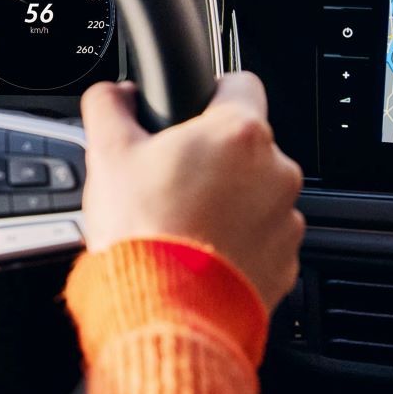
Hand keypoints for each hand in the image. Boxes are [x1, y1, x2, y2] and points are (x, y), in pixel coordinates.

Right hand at [80, 73, 304, 310]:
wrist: (163, 310)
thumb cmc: (141, 230)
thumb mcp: (107, 153)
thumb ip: (109, 105)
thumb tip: (113, 94)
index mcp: (238, 132)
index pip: (240, 83)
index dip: (210, 93)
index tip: (190, 114)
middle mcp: (276, 171)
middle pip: (246, 144)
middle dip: (213, 155)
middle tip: (170, 177)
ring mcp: (285, 220)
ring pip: (257, 192)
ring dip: (228, 199)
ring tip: (182, 218)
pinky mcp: (285, 262)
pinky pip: (262, 237)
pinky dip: (237, 240)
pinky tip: (199, 249)